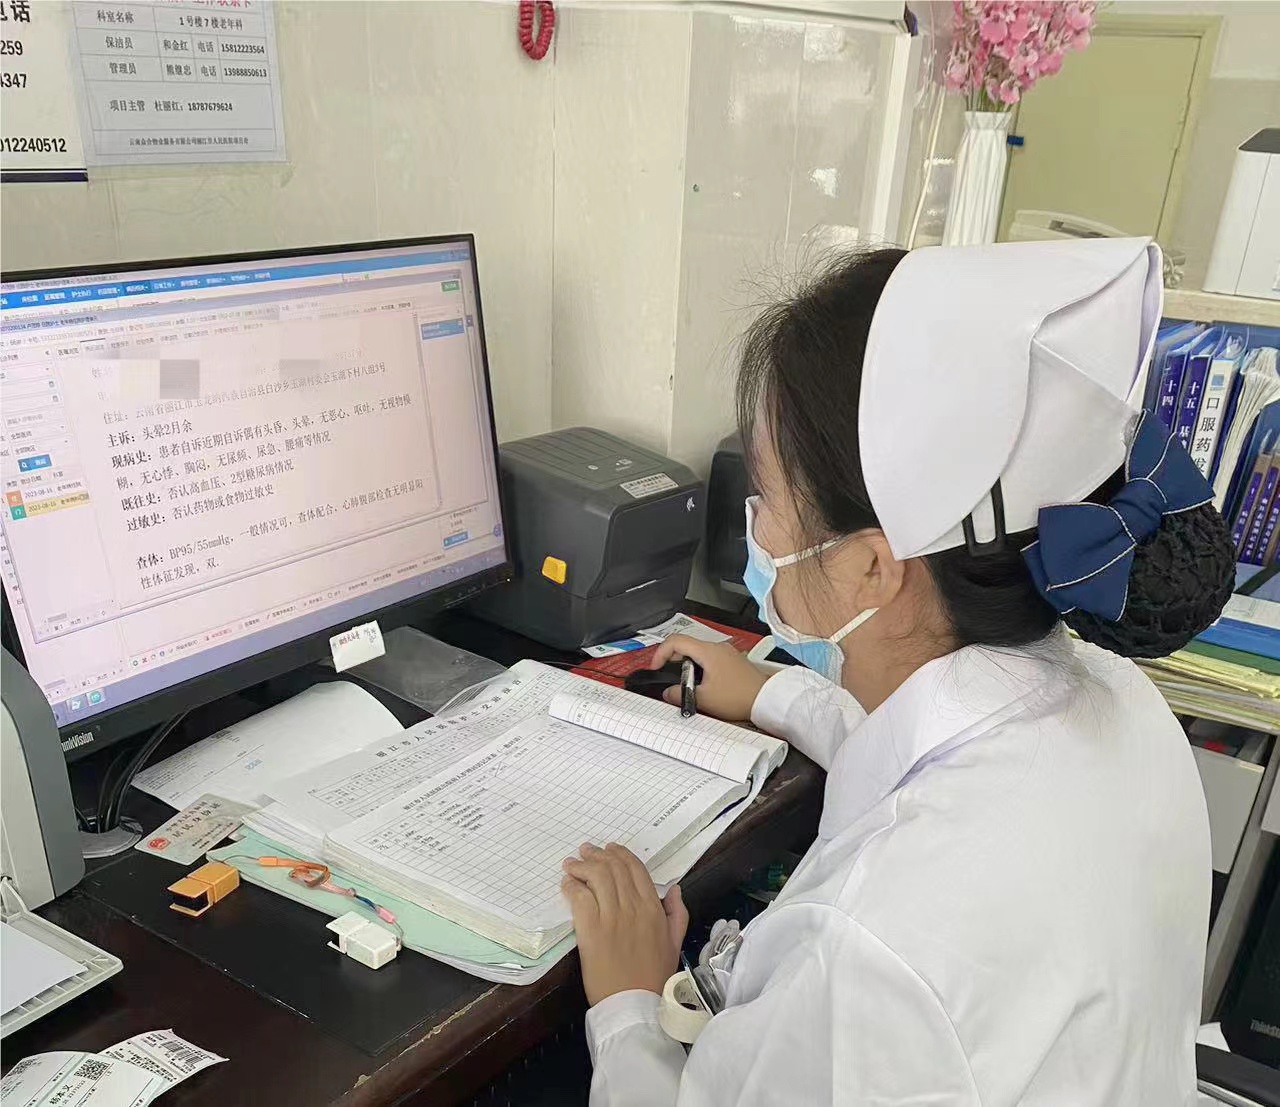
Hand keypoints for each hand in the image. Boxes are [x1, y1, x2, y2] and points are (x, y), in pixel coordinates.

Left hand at [562, 843, 688, 1006]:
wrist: (634, 1004)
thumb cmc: (654, 976)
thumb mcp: (675, 943)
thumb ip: (678, 913)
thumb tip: (674, 888)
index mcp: (653, 908)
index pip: (635, 869)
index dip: (620, 854)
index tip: (609, 849)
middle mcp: (632, 906)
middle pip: (613, 868)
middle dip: (598, 854)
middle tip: (586, 851)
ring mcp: (611, 916)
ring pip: (596, 876)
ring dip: (582, 865)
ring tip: (572, 863)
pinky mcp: (590, 929)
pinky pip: (580, 897)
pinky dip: (572, 885)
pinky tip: (567, 883)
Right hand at [650, 636, 768, 722]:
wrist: (766, 699)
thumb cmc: (740, 696)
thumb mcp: (703, 699)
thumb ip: (679, 694)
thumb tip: (668, 693)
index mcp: (707, 651)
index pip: (675, 641)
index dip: (660, 653)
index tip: (657, 667)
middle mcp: (717, 647)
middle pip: (685, 647)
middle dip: (673, 663)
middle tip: (672, 680)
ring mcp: (726, 653)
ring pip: (697, 654)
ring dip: (688, 668)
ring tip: (690, 687)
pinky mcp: (732, 662)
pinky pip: (709, 660)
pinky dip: (700, 670)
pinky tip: (705, 687)